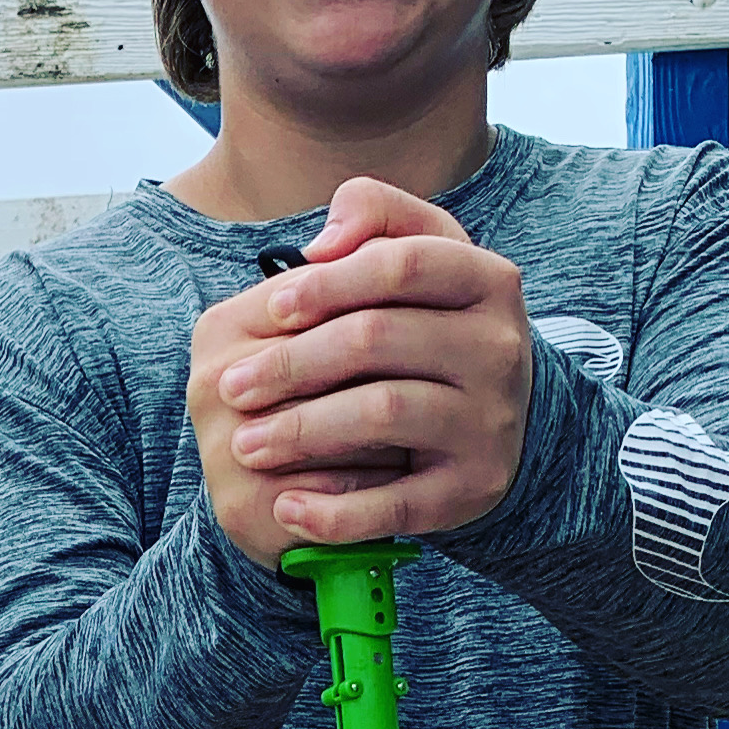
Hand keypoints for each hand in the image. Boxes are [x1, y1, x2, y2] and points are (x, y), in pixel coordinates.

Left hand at [198, 177, 534, 568]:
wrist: (491, 419)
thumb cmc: (427, 327)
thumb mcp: (417, 258)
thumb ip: (376, 218)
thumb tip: (322, 242)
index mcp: (485, 278)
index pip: (401, 263)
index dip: (327, 284)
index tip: (271, 307)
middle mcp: (499, 347)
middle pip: (378, 338)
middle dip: (292, 363)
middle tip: (229, 388)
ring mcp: (491, 419)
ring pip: (385, 412)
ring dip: (302, 430)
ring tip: (244, 445)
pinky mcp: (475, 486)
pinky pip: (400, 502)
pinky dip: (338, 511)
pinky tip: (286, 509)